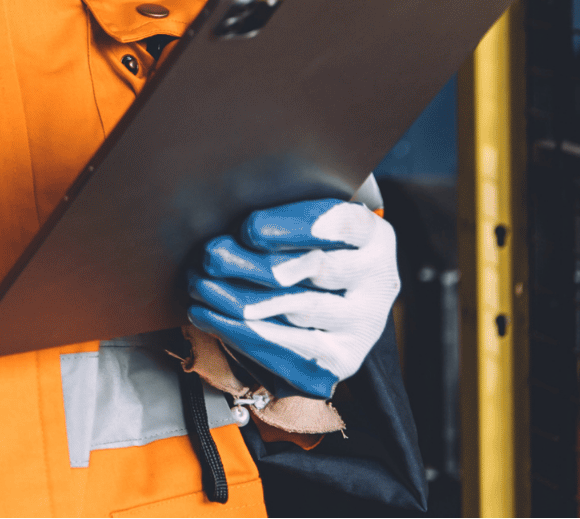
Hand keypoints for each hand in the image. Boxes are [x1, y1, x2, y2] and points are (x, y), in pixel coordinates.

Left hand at [187, 199, 399, 398]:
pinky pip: (288, 349)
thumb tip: (230, 229)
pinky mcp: (342, 360)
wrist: (328, 305)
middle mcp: (378, 282)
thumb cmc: (301, 250)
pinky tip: (209, 317)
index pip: (342, 224)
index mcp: (373, 237)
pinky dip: (240, 332)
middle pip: (316, 268)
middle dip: (253, 263)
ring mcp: (364, 325)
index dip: (296, 226)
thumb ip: (278, 219)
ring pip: (297, 309)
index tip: (250, 229)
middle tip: (210, 257)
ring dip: (239, 299)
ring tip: (200, 286)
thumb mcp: (299, 224)